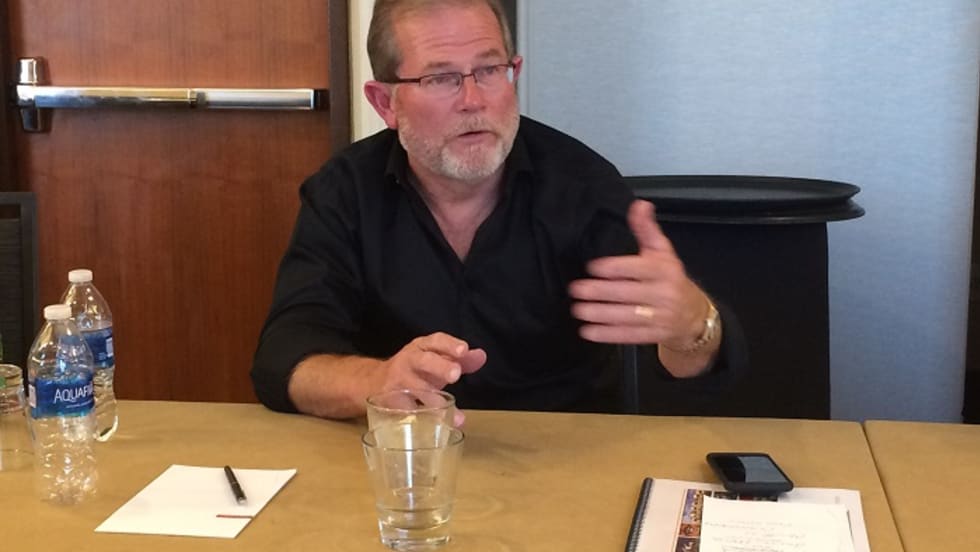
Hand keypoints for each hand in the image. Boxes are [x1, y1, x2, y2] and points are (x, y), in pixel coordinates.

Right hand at [375, 332, 485, 425]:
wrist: (375, 381)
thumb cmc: (415, 369)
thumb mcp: (436, 360)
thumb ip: (460, 360)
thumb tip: (481, 356)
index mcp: (422, 347)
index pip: (436, 341)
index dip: (450, 345)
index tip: (463, 350)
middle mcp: (409, 360)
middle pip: (424, 361)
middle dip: (440, 367)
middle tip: (456, 375)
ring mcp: (398, 380)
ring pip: (415, 388)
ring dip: (433, 400)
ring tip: (449, 411)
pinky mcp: (390, 400)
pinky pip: (407, 409)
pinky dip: (421, 417)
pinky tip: (434, 424)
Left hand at [568, 199, 707, 347]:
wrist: (695, 315)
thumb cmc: (671, 279)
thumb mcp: (663, 251)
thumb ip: (646, 229)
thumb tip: (639, 204)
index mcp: (664, 270)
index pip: (637, 268)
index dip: (614, 268)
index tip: (592, 267)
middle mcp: (663, 293)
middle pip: (628, 293)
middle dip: (599, 292)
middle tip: (576, 290)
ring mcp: (659, 317)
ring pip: (626, 316)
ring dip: (599, 314)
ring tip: (578, 310)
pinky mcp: (654, 335)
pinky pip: (628, 335)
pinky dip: (607, 334)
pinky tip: (588, 331)